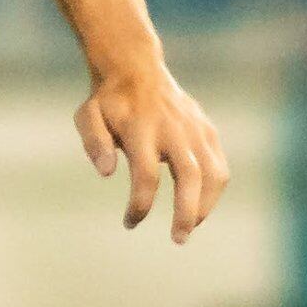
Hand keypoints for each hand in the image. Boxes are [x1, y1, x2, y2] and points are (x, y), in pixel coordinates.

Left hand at [76, 56, 227, 241]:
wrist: (136, 67)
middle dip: (186, 212)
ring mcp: (195, 129)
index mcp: (141, 128)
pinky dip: (213, 191)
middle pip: (190, 177)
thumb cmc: (108, 101)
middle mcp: (173, 129)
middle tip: (178, 239)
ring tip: (189, 227)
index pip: (146, 175)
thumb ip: (94, 142)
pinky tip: (198, 206)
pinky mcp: (207, 130)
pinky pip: (219, 166)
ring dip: (205, 206)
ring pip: (213, 174)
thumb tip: (105, 173)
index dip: (140, 204)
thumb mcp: (87, 115)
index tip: (130, 222)